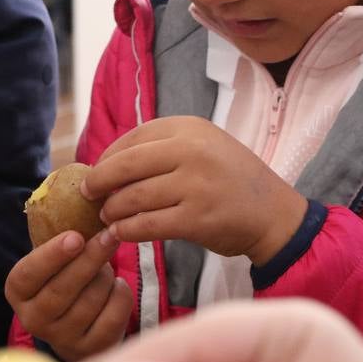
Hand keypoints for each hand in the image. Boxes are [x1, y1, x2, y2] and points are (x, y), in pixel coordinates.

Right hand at [5, 229, 132, 361]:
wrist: (79, 326)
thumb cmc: (66, 279)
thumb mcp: (54, 260)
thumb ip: (63, 238)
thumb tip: (93, 199)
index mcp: (17, 291)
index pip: (28, 274)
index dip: (52, 255)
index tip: (75, 236)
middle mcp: (33, 319)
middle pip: (62, 288)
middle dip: (90, 259)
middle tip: (110, 236)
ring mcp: (61, 338)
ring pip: (91, 299)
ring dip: (106, 276)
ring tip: (105, 269)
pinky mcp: (90, 348)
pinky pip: (113, 314)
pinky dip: (120, 294)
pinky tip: (116, 287)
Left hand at [85, 117, 307, 266]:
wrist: (275, 214)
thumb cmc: (233, 181)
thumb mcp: (205, 147)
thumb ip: (164, 149)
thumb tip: (108, 163)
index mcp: (190, 128)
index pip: (133, 138)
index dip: (107, 157)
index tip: (96, 172)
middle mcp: (192, 151)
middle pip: (125, 165)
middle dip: (99, 181)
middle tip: (87, 194)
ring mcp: (194, 185)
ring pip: (132, 197)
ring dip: (112, 210)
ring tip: (107, 216)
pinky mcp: (196, 219)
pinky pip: (146, 224)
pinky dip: (127, 230)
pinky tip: (121, 233)